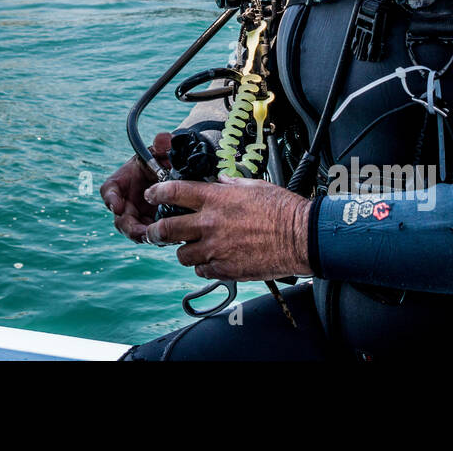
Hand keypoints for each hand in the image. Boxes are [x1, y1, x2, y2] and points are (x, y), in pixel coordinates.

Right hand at [100, 133, 170, 242]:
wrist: (176, 173)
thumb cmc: (162, 159)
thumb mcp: (162, 150)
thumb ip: (162, 143)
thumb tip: (163, 139)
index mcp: (122, 182)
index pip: (108, 190)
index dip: (110, 198)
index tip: (115, 205)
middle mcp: (126, 202)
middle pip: (120, 218)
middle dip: (129, 227)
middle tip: (141, 232)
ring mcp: (138, 216)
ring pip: (134, 232)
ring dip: (144, 236)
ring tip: (157, 237)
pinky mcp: (151, 226)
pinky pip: (152, 237)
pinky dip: (158, 238)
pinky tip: (172, 237)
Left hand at [143, 175, 311, 281]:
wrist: (301, 237)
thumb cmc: (282, 209)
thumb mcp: (253, 186)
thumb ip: (229, 184)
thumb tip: (218, 181)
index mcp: (215, 198)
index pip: (174, 192)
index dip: (156, 193)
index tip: (151, 195)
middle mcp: (210, 223)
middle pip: (166, 229)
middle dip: (155, 232)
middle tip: (154, 233)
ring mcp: (216, 248)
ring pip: (182, 254)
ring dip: (184, 251)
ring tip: (192, 248)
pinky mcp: (225, 268)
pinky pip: (202, 270)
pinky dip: (203, 266)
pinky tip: (212, 260)